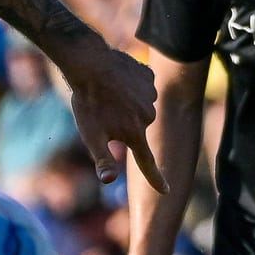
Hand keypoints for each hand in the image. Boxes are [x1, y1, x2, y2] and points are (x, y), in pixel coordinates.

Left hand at [60, 42, 165, 190]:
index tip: (165, 191)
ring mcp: (151, 94)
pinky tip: (116, 80)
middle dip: (122, 123)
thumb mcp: (91, 135)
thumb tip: (108, 181)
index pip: (147, 162)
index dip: (155, 178)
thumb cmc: (88, 102)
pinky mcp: (148, 76)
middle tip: (102, 111)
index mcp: (136, 133)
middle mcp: (150, 116)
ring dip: (126, 103)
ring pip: (138, 105)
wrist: (90, 63)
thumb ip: (103, 159)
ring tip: (107, 93)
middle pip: (136, 127)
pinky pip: (140, 86)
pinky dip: (130, 86)